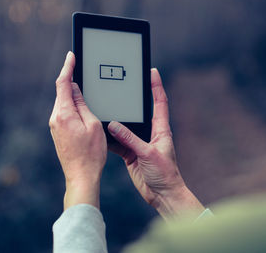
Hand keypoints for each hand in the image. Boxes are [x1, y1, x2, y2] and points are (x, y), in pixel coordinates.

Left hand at [49, 51, 106, 209]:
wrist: (81, 176)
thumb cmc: (91, 153)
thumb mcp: (92, 124)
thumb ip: (83, 104)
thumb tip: (76, 90)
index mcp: (63, 114)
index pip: (63, 84)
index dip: (67, 67)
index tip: (71, 56)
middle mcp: (55, 119)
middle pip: (62, 92)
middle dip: (70, 79)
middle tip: (79, 67)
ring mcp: (54, 126)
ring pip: (63, 103)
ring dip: (72, 93)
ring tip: (84, 87)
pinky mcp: (57, 132)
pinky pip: (63, 113)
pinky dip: (71, 105)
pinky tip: (81, 106)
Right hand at [108, 68, 203, 219]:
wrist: (162, 195)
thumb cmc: (165, 174)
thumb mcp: (148, 153)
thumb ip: (130, 139)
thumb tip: (114, 125)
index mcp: (161, 129)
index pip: (159, 102)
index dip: (156, 86)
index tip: (152, 71)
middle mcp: (150, 134)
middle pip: (140, 112)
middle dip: (131, 100)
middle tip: (121, 86)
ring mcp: (139, 143)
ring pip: (125, 127)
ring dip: (116, 121)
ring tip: (105, 109)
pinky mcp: (131, 154)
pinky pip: (118, 142)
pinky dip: (110, 139)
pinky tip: (100, 133)